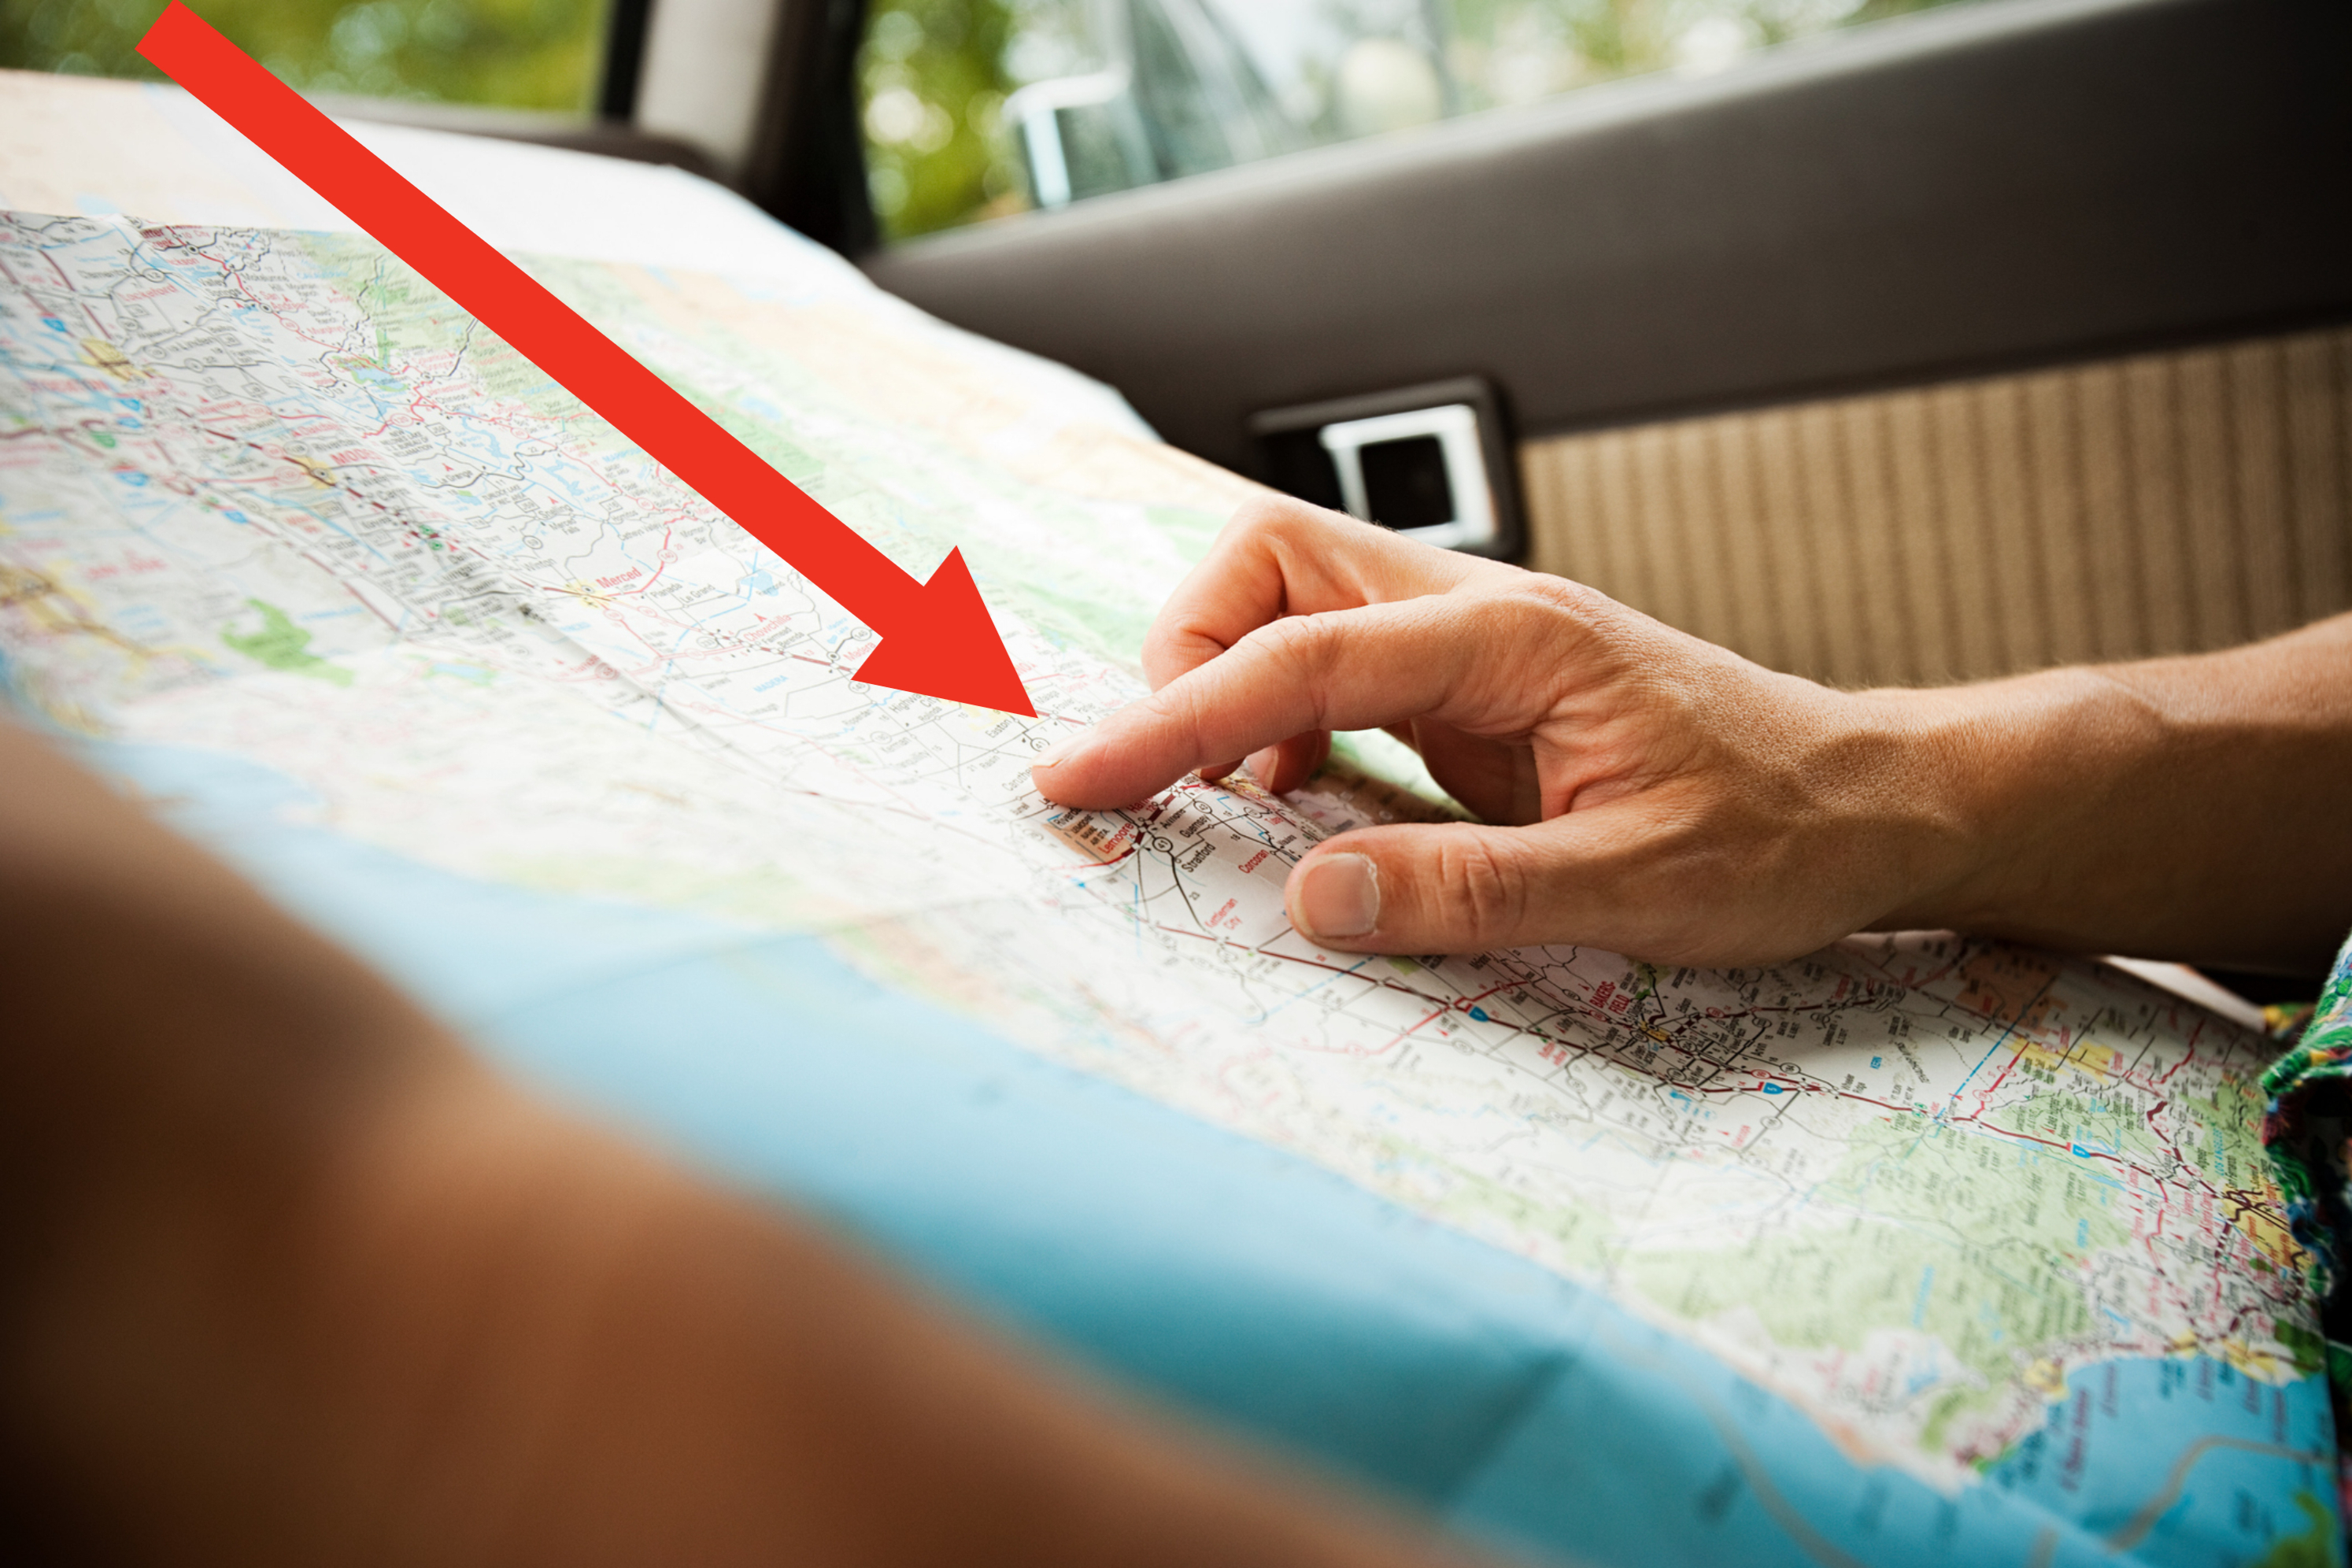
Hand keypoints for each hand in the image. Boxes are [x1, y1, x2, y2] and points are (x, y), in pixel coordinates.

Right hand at [1032, 497, 1973, 965]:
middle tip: (1163, 775)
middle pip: (1275, 559)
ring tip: (1209, 795)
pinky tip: (1293, 809)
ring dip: (1228, 680)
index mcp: (1513, 642)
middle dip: (1187, 648)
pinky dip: (1278, 722)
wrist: (1869, 802)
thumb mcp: (1636, 888)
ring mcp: (1474, 645)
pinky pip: (1336, 668)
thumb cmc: (1778, 834)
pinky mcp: (1474, 690)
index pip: (1300, 653)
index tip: (1081, 778)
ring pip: (1296, 600)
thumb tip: (1310, 902)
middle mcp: (1481, 615)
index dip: (1174, 718)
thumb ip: (1468, 893)